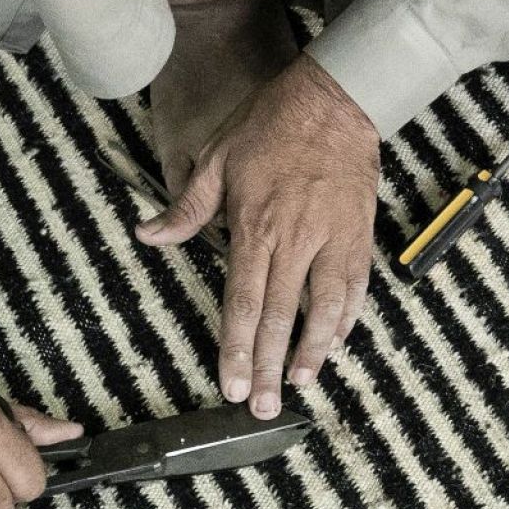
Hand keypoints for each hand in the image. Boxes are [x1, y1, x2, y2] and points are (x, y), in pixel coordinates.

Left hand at [137, 52, 377, 416]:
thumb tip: (148, 235)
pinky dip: (347, 319)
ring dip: (312, 352)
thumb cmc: (272, 126)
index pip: (242, 303)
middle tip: (262, 407)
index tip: (231, 383)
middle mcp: (296, 242)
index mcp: (256, 228)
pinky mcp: (360, 236)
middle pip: (280, 318)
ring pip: (324, 310)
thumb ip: (186, 207)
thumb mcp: (217, 158)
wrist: (335, 101)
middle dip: (269, 367)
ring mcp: (333, 241)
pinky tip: (337, 343)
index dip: (236, 349)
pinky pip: (355, 288)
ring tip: (301, 384)